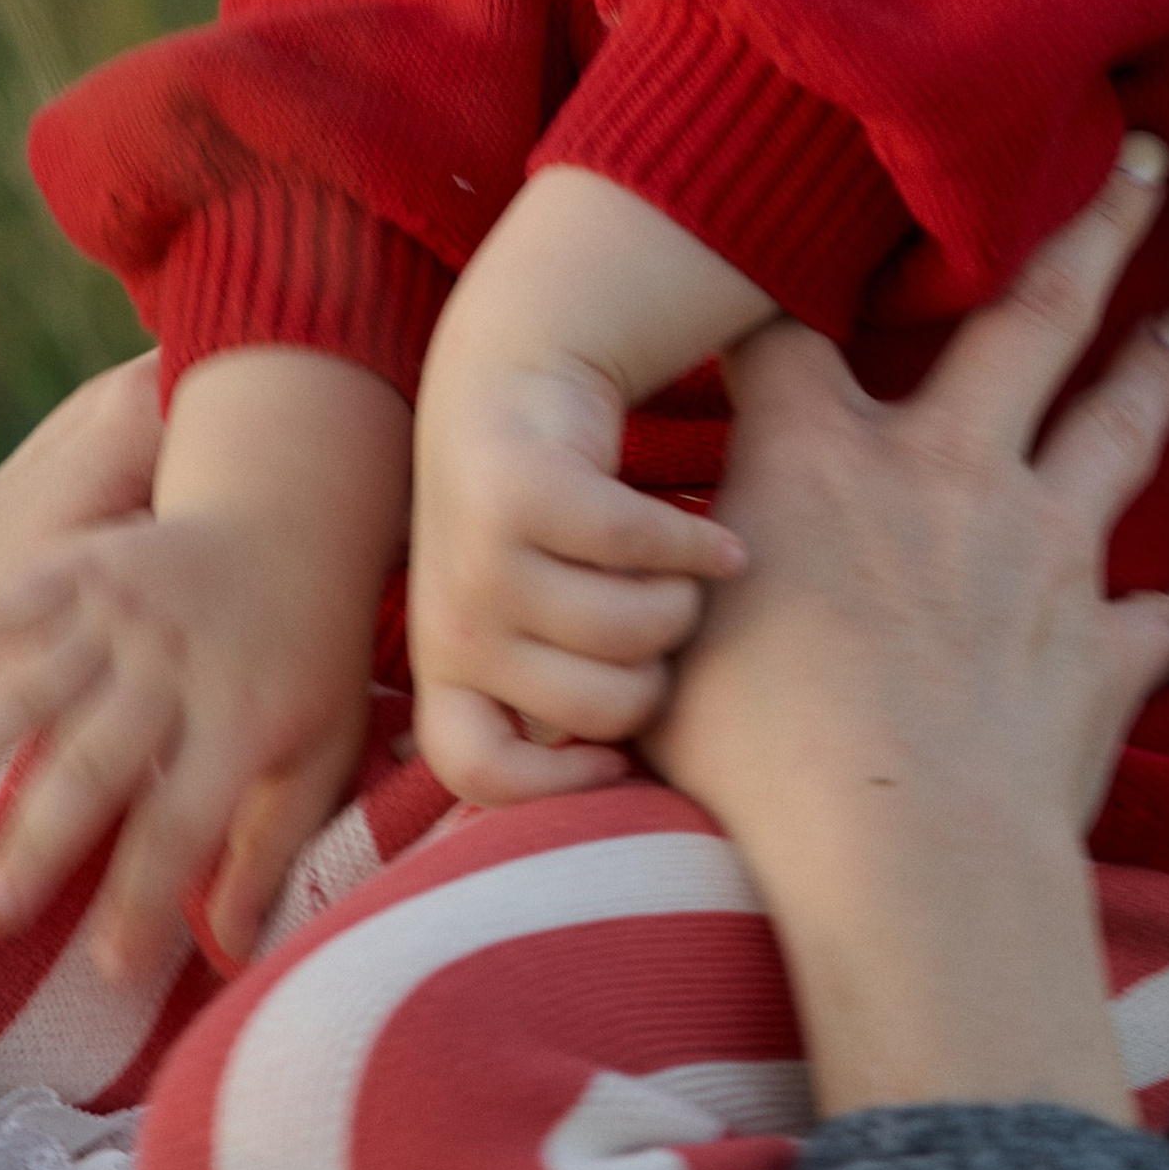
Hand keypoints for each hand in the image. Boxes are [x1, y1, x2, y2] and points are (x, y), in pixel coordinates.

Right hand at [0, 349, 406, 980]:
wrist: (295, 514)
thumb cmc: (308, 658)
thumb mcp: (321, 749)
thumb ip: (275, 845)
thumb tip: (234, 952)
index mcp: (244, 714)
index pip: (186, 823)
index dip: (147, 898)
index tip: (106, 971)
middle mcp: (177, 660)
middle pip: (96, 760)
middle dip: (39, 839)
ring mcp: (126, 605)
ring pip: (33, 683)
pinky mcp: (87, 562)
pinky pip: (9, 602)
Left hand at [405, 346, 743, 805]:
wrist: (508, 382)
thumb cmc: (542, 527)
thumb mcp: (525, 618)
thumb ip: (564, 691)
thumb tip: (648, 787)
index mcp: (449, 668)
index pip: (475, 769)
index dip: (555, 786)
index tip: (620, 760)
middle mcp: (452, 622)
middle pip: (605, 707)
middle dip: (662, 666)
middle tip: (662, 617)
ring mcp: (481, 558)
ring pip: (637, 630)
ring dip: (683, 599)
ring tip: (674, 572)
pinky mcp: (523, 492)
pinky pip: (647, 547)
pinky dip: (702, 544)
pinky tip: (719, 546)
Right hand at [644, 137, 1168, 1123]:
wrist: (897, 853)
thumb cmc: (752, 762)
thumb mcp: (666, 648)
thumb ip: (666, 593)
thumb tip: (614, 589)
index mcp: (820, 458)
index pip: (792, 332)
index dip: (792, 279)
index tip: (810, 226)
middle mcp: (944, 470)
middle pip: (1030, 316)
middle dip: (1089, 229)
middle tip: (1144, 157)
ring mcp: (1041, 547)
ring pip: (1116, 423)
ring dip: (1153, 368)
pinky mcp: (1102, 642)